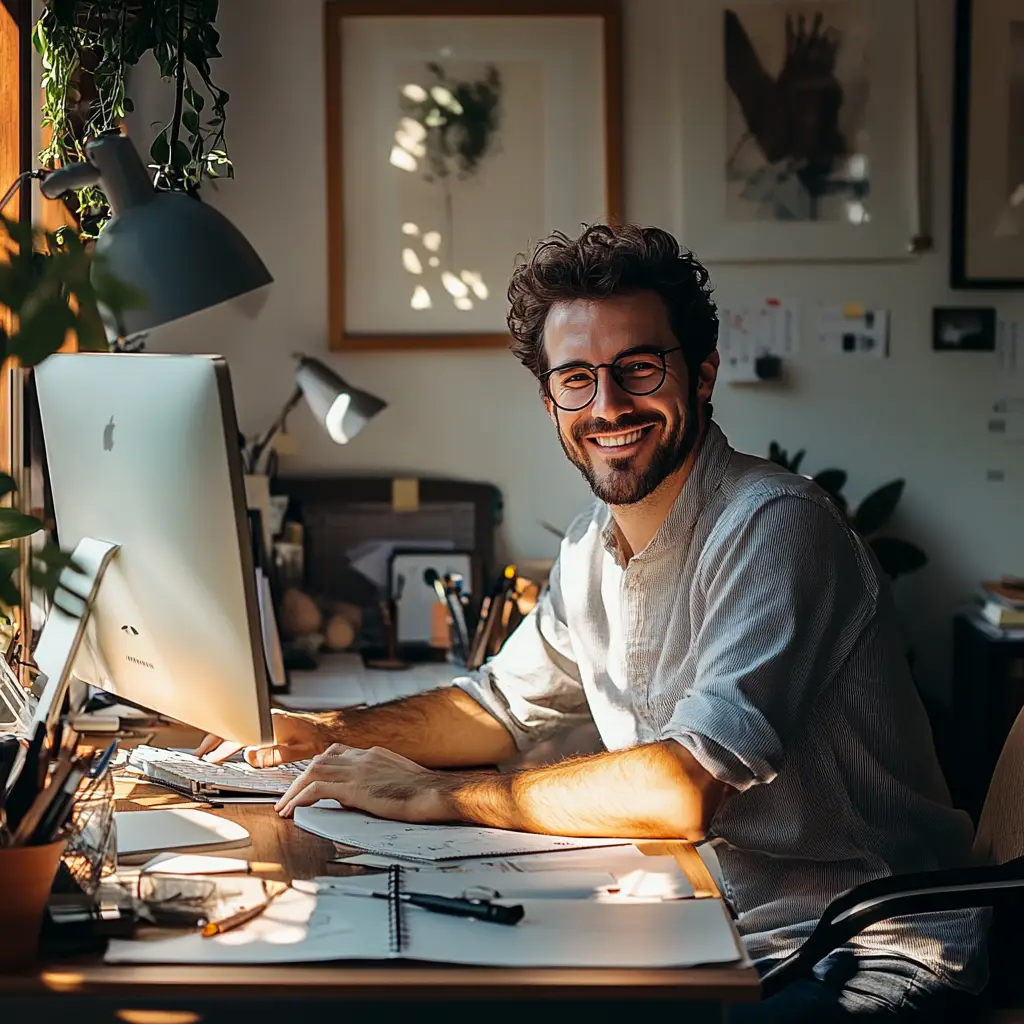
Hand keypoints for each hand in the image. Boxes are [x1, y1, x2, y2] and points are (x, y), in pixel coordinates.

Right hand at [194, 709, 332, 766]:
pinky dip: (230, 735)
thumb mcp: (295, 752)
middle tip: (198, 754)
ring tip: (205, 749)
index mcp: (270, 725)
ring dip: (219, 737)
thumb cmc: (316, 740)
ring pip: (236, 726)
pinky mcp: (267, 722)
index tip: (209, 758)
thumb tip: (248, 756)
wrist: (328, 730)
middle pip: (233, 728)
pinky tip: (226, 744)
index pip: (239, 737)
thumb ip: (271, 756)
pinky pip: (243, 727)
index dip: (222, 749)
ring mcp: (265, 718)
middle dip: (212, 740)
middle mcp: (266, 719)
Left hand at [274, 744, 450, 822]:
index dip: (319, 766)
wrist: (437, 793)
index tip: (309, 779)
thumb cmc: (426, 792)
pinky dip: (300, 799)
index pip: (337, 753)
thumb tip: (367, 793)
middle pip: (321, 760)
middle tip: (290, 795)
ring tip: (285, 806)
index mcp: (374, 754)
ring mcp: (357, 770)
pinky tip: (292, 811)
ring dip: (295, 789)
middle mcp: (363, 757)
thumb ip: (379, 780)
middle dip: (301, 777)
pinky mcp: (354, 788)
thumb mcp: (399, 779)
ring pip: (313, 772)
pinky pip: (316, 790)